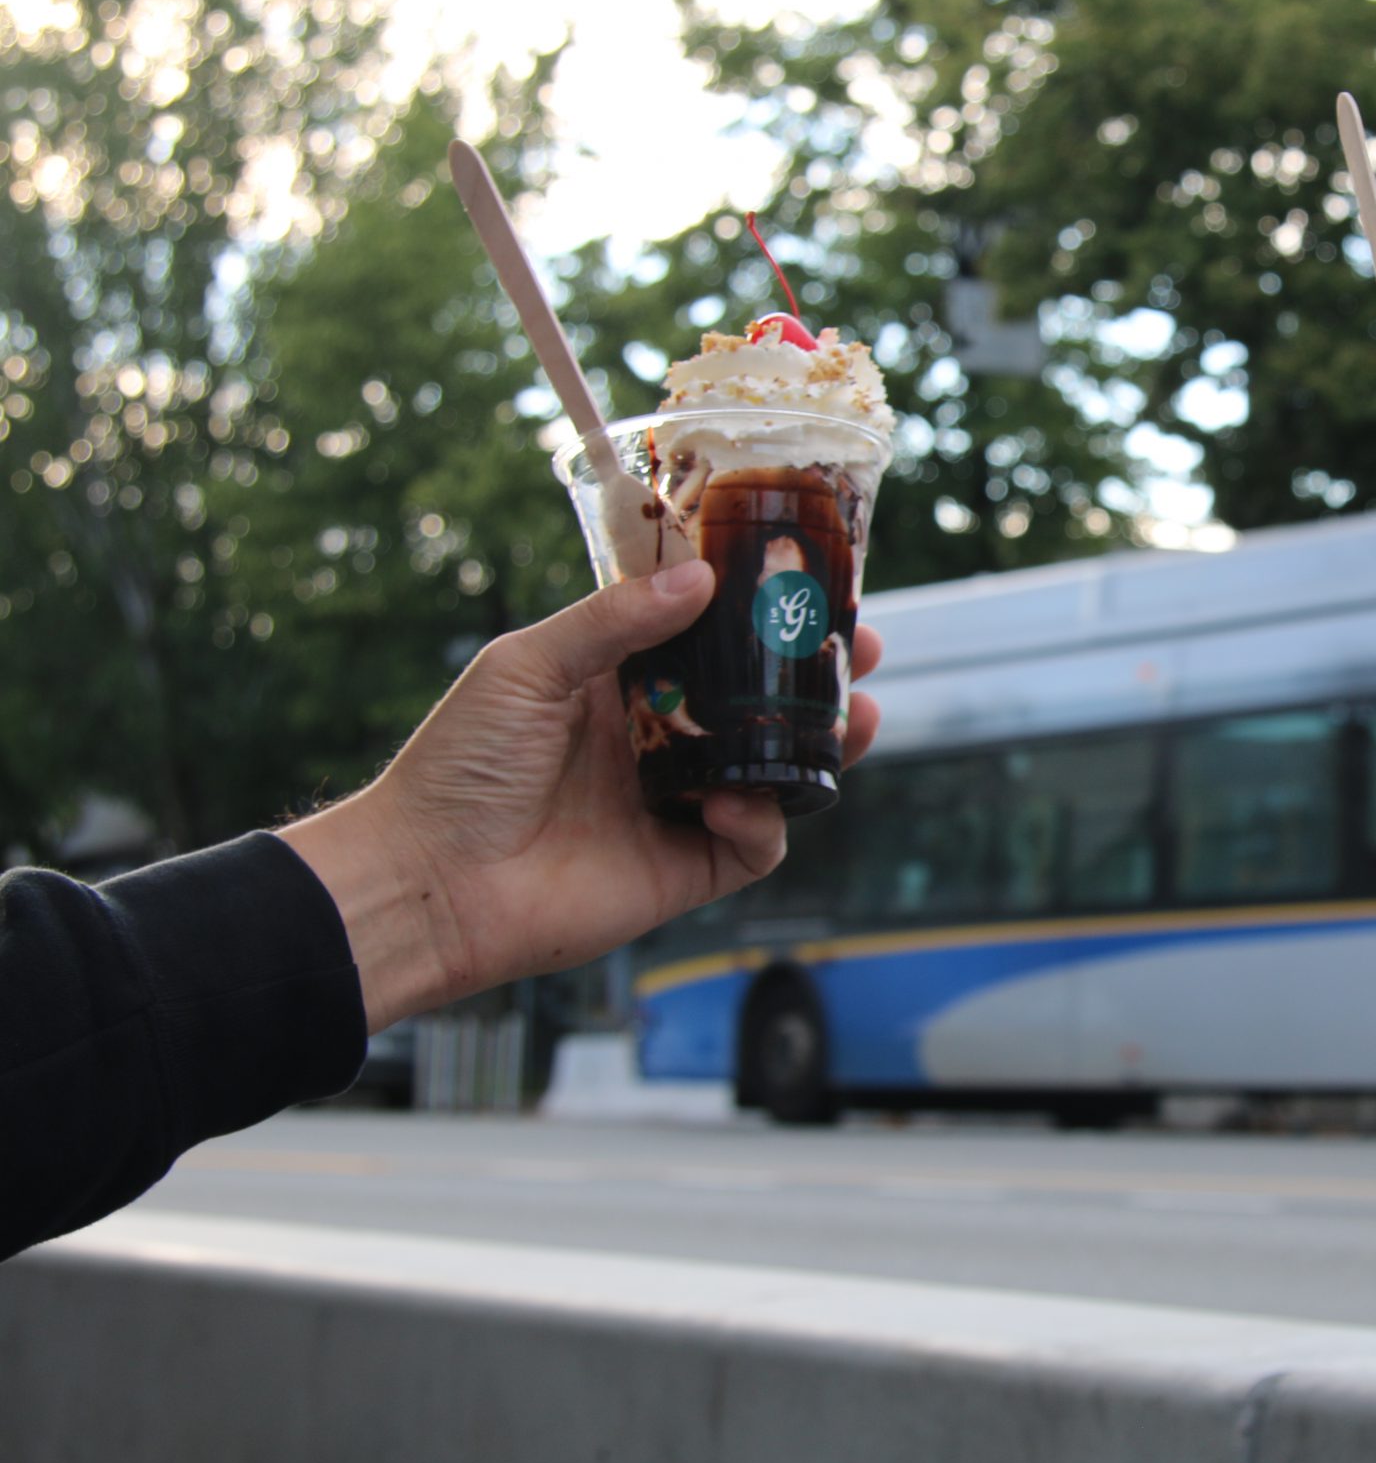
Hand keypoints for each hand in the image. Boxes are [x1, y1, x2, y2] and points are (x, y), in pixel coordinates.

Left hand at [283, 560, 885, 1029]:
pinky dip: (764, 820)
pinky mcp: (684, 869)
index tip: (808, 582)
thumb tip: (701, 580)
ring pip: (775, 770)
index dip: (760, 614)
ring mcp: (675, 807)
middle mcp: (658, 743)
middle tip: (859, 648)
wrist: (430, 882)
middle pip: (758, 702)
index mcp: (621, 686)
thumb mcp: (527, 667)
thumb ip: (613, 622)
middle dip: (815, 676)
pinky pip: (755, 843)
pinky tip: (739, 802)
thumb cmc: (459, 767)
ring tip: (859, 719)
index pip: (709, 640)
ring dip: (820, 745)